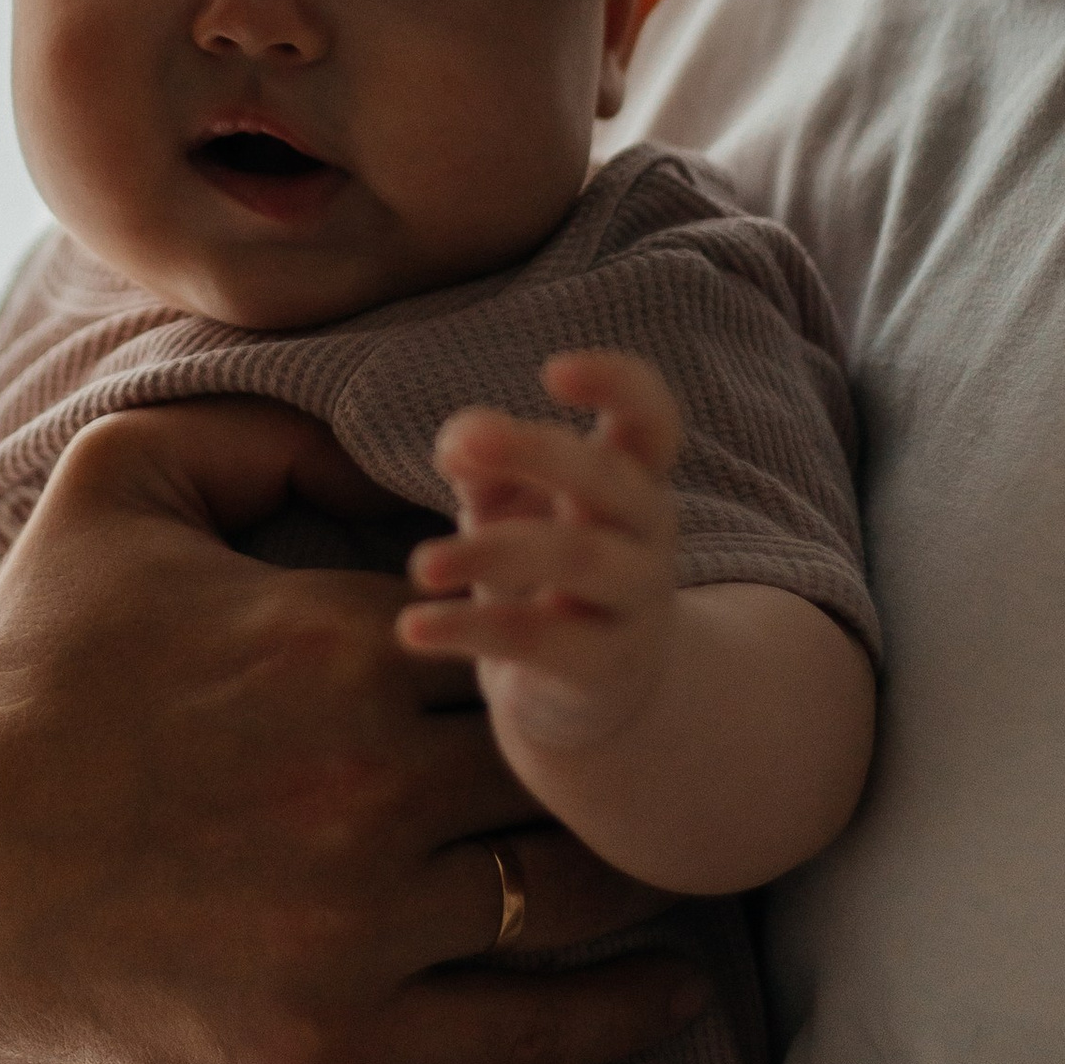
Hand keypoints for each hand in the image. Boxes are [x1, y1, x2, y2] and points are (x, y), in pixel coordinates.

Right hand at [0, 396, 708, 1063]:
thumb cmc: (27, 661)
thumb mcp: (121, 480)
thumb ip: (272, 429)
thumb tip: (406, 455)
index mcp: (336, 642)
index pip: (524, 626)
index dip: (562, 628)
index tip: (584, 631)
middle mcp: (365, 785)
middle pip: (567, 759)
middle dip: (609, 744)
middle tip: (653, 740)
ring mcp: (356, 925)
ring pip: (574, 891)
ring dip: (636, 864)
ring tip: (672, 844)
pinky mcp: (336, 1043)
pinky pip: (531, 1031)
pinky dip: (628, 1011)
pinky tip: (682, 987)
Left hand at [399, 347, 683, 768]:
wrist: (597, 691)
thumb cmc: (547, 569)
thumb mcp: (512, 506)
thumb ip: (485, 462)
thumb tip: (457, 443)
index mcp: (631, 477)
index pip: (652, 419)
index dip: (618, 384)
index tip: (551, 372)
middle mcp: (647, 532)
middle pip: (610, 480)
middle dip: (536, 452)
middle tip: (458, 446)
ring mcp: (634, 601)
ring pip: (578, 559)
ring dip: (490, 552)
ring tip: (419, 564)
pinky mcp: (603, 665)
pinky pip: (541, 640)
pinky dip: (470, 630)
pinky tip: (411, 627)